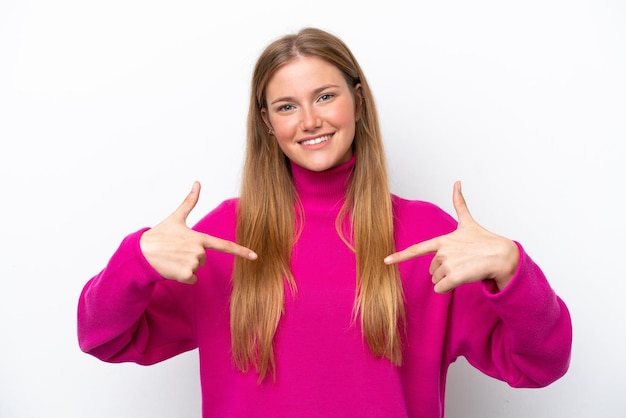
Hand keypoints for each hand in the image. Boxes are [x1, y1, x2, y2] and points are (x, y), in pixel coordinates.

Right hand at [139, 182, 256, 283]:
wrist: (142, 252)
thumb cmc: (160, 235)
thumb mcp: (177, 218)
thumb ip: (190, 202)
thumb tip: (197, 182)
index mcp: (199, 237)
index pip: (224, 245)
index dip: (241, 251)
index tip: (255, 256)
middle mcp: (198, 251)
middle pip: (204, 258)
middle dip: (192, 256)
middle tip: (177, 250)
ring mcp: (192, 263)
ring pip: (197, 268)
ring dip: (187, 266)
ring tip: (173, 258)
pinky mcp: (185, 275)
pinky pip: (192, 279)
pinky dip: (184, 276)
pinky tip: (172, 268)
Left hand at [384, 181, 518, 292]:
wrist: (502, 255)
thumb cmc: (485, 240)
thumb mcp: (468, 222)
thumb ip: (459, 203)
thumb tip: (457, 182)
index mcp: (442, 240)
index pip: (417, 249)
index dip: (400, 256)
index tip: (386, 261)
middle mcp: (443, 252)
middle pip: (431, 270)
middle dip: (443, 270)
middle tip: (461, 263)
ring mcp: (448, 264)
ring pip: (436, 280)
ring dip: (448, 279)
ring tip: (464, 269)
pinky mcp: (454, 277)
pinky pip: (441, 289)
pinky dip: (449, 288)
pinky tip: (462, 279)